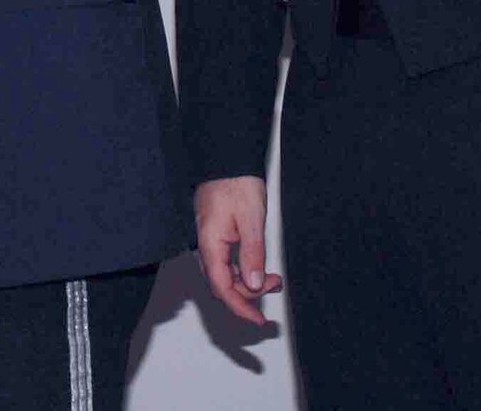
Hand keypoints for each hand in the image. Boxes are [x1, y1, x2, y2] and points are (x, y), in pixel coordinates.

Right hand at [195, 176, 282, 325]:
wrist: (227, 161)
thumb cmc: (235, 183)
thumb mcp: (251, 220)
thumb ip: (252, 254)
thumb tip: (253, 284)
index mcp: (209, 244)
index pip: (222, 288)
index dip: (240, 307)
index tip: (258, 320)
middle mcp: (205, 246)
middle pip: (223, 285)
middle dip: (249, 294)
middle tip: (275, 285)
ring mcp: (209, 242)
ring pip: (225, 276)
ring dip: (248, 283)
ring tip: (273, 279)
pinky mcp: (215, 237)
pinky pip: (226, 264)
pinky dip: (243, 271)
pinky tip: (258, 269)